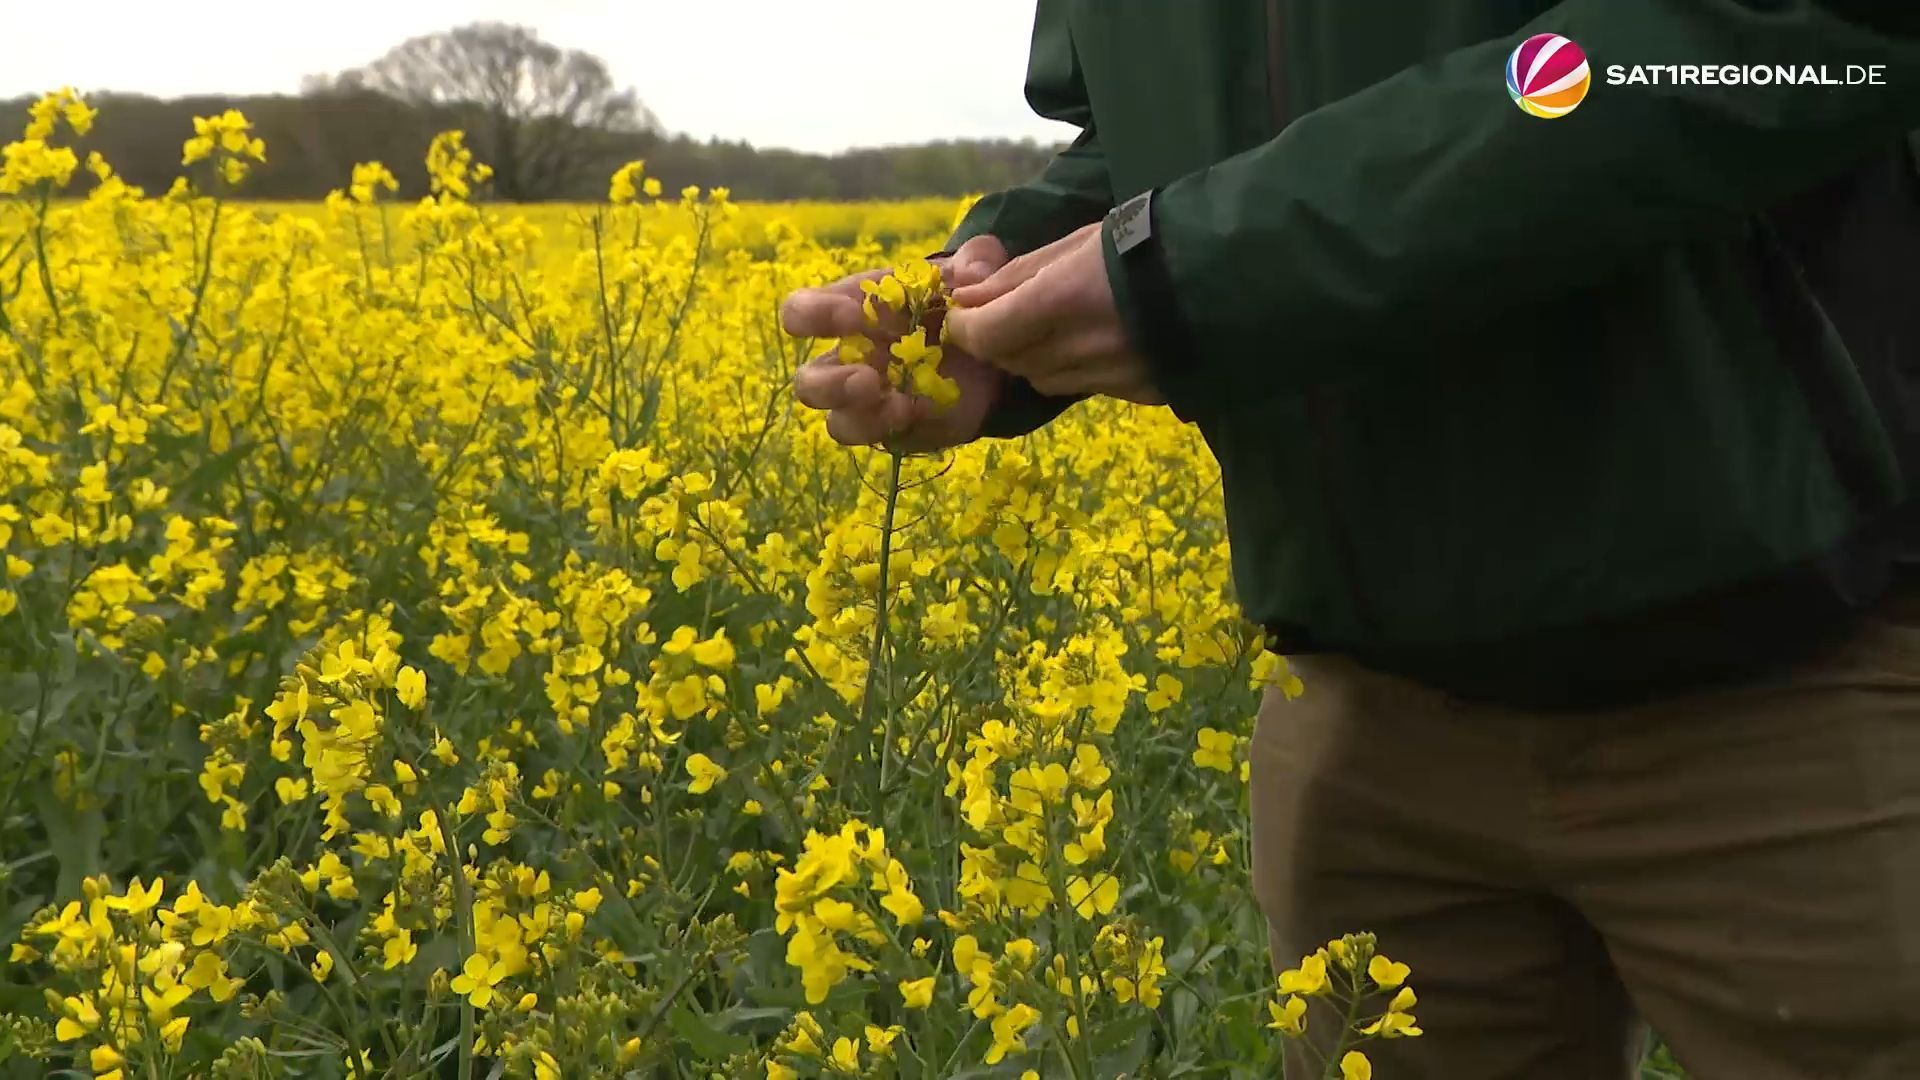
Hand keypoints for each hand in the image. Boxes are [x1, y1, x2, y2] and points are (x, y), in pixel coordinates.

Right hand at [783, 235, 1010, 450]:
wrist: (995, 351)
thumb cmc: (959, 303)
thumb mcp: (972, 272)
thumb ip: (976, 262)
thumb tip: (972, 273)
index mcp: (849, 311)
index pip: (802, 312)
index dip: (812, 315)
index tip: (850, 315)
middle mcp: (849, 360)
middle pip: (809, 382)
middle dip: (829, 383)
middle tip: (867, 377)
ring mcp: (869, 402)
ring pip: (837, 421)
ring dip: (860, 416)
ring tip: (897, 406)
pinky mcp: (897, 429)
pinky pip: (881, 439)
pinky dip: (897, 428)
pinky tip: (921, 412)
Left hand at [944, 223, 1163, 404]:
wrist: (1233, 270)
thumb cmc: (1147, 241)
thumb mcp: (1077, 244)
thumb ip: (1017, 276)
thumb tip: (967, 298)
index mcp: (1062, 302)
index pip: (987, 334)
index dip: (966, 328)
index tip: (963, 316)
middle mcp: (1083, 349)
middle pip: (1011, 360)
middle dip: (997, 340)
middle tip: (1005, 314)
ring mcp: (1113, 377)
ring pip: (1044, 379)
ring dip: (1034, 356)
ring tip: (1055, 325)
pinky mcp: (1139, 393)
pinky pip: (1084, 386)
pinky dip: (1073, 368)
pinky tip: (1095, 341)